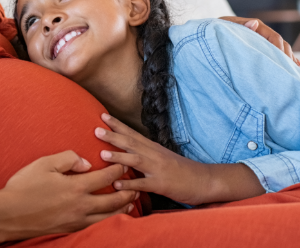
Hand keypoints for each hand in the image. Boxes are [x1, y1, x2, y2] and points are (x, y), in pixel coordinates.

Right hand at [0, 150, 137, 236]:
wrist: (9, 214)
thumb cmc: (24, 186)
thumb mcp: (44, 163)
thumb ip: (68, 158)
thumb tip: (86, 162)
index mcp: (76, 187)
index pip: (105, 177)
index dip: (117, 170)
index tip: (123, 164)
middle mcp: (81, 205)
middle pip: (113, 199)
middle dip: (127, 192)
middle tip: (136, 186)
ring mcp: (77, 219)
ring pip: (108, 216)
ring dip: (122, 208)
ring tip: (130, 203)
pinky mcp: (70, 228)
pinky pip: (96, 225)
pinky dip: (108, 219)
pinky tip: (109, 217)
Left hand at [96, 114, 264, 205]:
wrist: (205, 180)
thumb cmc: (181, 170)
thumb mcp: (162, 157)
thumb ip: (145, 154)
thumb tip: (127, 151)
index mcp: (153, 148)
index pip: (132, 133)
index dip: (117, 124)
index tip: (102, 115)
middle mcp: (154, 155)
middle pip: (131, 142)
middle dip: (113, 135)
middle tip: (95, 129)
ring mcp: (158, 169)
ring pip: (136, 160)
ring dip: (118, 156)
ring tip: (102, 153)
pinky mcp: (162, 184)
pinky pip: (144, 185)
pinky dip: (130, 184)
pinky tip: (117, 185)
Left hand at [220, 16, 299, 67]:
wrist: (209, 34)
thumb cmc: (215, 30)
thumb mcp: (224, 27)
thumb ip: (239, 26)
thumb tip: (255, 23)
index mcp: (254, 26)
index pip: (273, 37)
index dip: (280, 48)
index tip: (283, 61)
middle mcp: (260, 32)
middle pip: (280, 43)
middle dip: (287, 56)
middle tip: (291, 70)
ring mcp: (260, 40)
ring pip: (280, 49)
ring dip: (288, 59)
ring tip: (297, 71)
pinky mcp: (259, 48)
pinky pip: (275, 53)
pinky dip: (285, 60)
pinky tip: (296, 67)